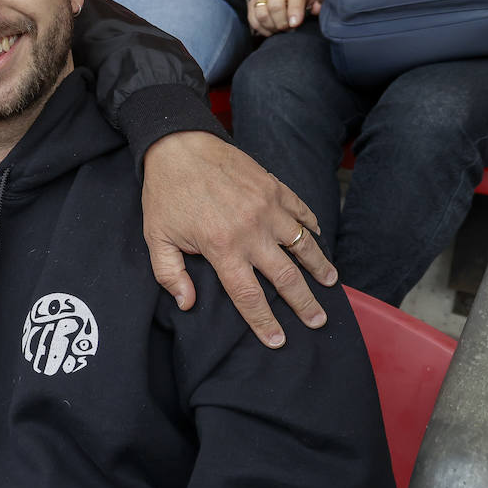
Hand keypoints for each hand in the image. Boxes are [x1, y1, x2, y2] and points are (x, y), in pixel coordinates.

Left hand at [141, 131, 336, 348]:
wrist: (178, 146)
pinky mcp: (274, 187)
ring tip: (330, 283)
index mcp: (222, 247)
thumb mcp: (156, 237)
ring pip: (302, 245)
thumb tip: (186, 304)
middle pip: (286, 277)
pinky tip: (316, 239)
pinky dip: (311, 227)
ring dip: (319, 266)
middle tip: (317, 321)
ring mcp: (267, 207)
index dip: (264, 321)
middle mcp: (251, 230)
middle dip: (304, 303)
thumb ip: (170, 274)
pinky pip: (301, 211)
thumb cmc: (165, 193)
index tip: (278, 341)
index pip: (249, 295)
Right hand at [248, 0, 314, 36]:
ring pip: (262, 15)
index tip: (295, 23)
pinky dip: (263, 29)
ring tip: (281, 29)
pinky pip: (254, 21)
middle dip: (282, 22)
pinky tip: (272, 30)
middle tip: (290, 28)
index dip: (294, 10)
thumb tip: (317, 9)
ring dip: (272, 26)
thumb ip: (315, 1)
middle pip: (275, 6)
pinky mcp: (251, 5)